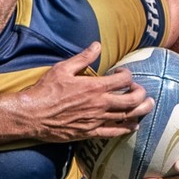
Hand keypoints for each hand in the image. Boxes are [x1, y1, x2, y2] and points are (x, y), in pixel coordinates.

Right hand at [15, 43, 152, 143]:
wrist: (32, 115)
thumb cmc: (45, 91)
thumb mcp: (63, 68)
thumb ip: (83, 57)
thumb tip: (97, 45)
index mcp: (94, 87)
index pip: (124, 80)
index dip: (128, 75)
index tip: (122, 74)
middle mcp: (99, 104)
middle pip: (132, 100)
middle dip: (142, 94)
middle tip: (142, 91)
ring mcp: (96, 120)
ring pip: (127, 117)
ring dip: (140, 111)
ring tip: (146, 106)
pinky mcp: (89, 133)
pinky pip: (114, 132)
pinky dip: (126, 129)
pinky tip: (133, 125)